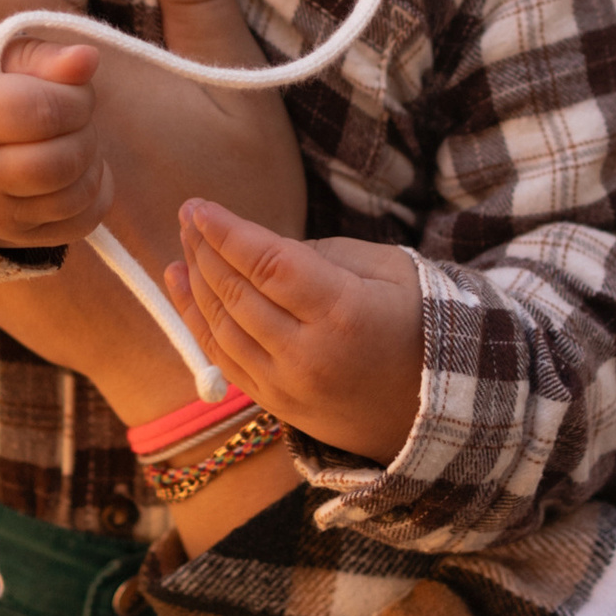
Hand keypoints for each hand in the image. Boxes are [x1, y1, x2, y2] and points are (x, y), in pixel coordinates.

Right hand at [0, 40, 107, 253]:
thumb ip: (40, 56)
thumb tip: (87, 59)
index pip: (39, 111)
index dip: (74, 98)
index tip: (71, 90)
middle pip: (58, 162)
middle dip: (84, 133)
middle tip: (75, 119)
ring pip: (73, 197)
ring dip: (91, 164)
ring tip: (74, 142)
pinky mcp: (13, 237)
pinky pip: (79, 225)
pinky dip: (94, 196)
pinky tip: (78, 173)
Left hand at [169, 201, 425, 468]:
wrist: (432, 408)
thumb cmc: (416, 323)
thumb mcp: (388, 269)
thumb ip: (322, 254)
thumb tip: (259, 246)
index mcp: (344, 312)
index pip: (268, 264)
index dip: (227, 233)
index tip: (199, 206)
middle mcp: (309, 354)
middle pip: (237, 294)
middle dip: (204, 250)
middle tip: (187, 216)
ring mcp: (288, 386)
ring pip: (221, 327)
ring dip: (194, 283)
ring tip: (183, 246)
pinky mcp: (276, 404)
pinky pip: (223, 358)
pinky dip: (196, 321)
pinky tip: (183, 287)